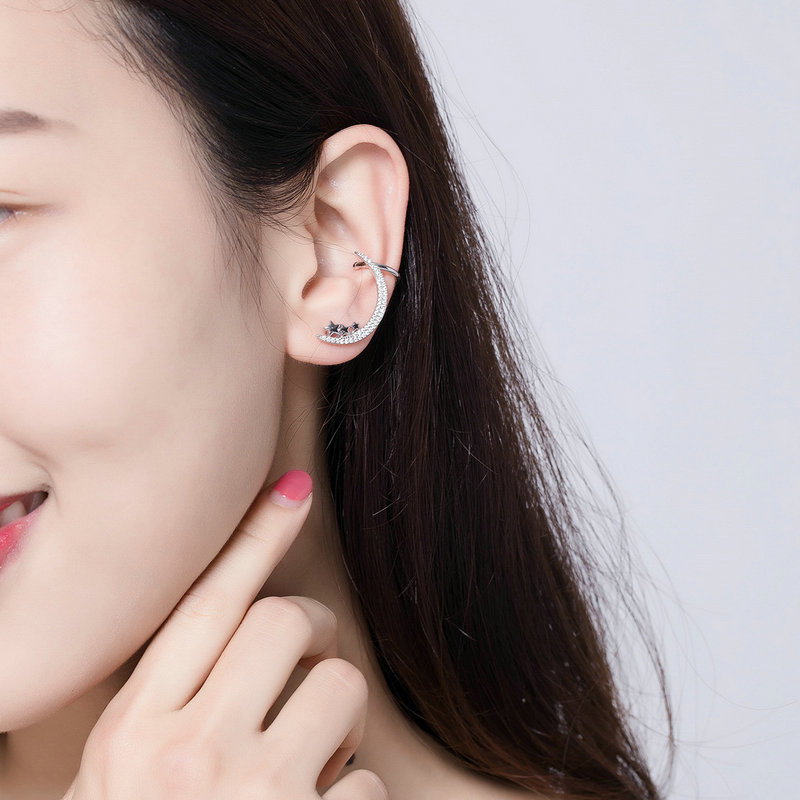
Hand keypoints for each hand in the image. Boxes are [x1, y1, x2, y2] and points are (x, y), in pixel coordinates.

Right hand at [61, 470, 387, 799]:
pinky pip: (370, 778)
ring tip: (315, 760)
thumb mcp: (105, 786)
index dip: (254, 538)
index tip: (293, 492)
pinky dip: (355, 793)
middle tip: (313, 660)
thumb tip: (203, 652)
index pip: (204, 607)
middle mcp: (189, 755)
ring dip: (342, 719)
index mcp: (130, 734)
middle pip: (283, 619)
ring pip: (342, 685)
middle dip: (314, 629)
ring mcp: (256, 795)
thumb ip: (145, 717)